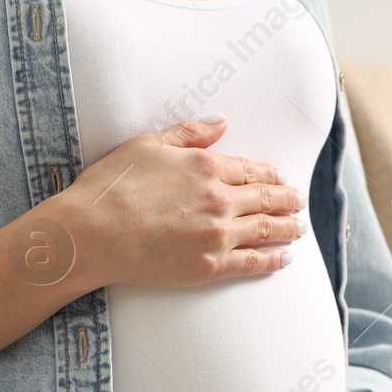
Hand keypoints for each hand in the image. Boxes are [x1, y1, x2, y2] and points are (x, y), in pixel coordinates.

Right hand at [51, 115, 306, 290]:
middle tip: (298, 202)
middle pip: (265, 199)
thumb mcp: (147, 144)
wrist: (92, 234)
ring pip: (265, 230)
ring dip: (287, 228)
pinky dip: (273, 260)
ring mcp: (218, 235)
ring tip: (298, 228)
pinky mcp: (210, 266)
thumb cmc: (111, 187)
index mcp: (206, 166)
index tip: (279, 177)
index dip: (269, 174)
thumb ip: (189, 133)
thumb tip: (222, 124)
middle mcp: (219, 199)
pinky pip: (253, 262)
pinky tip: (284, 258)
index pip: (250, 170)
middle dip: (286, 200)